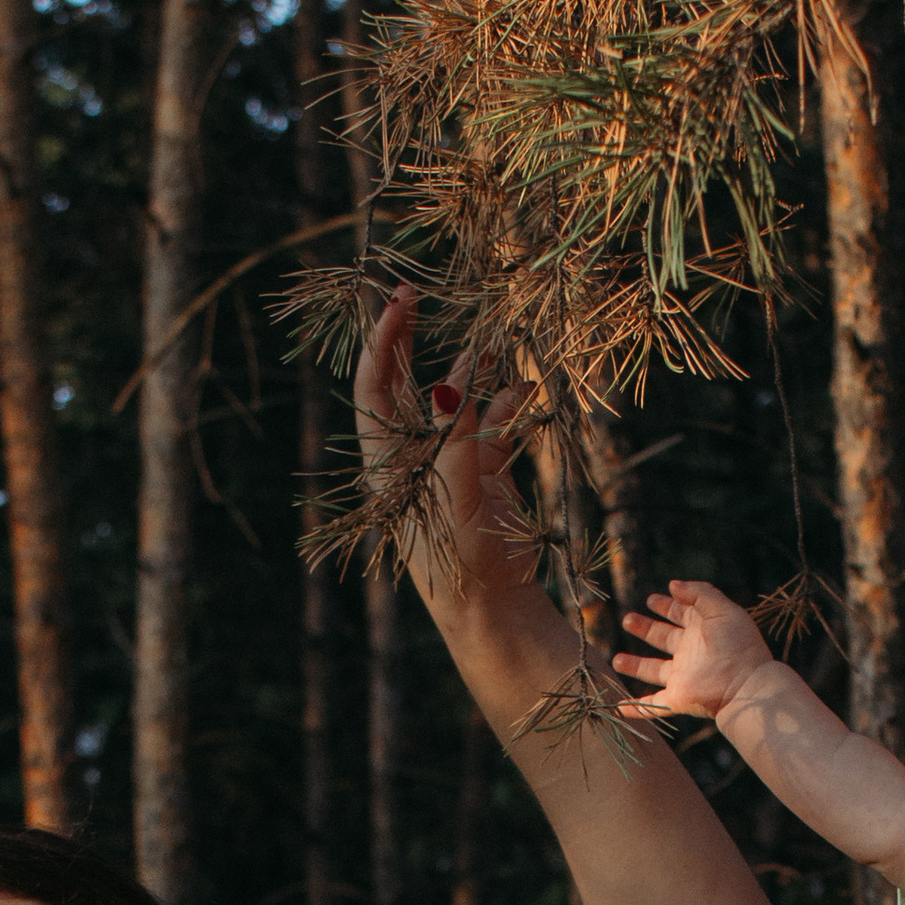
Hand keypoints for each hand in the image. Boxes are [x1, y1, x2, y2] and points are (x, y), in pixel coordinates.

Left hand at [355, 287, 531, 621]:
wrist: (492, 610)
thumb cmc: (457, 562)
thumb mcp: (451, 496)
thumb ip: (452, 440)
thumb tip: (451, 385)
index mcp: (389, 464)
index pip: (375, 391)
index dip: (381, 345)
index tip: (396, 305)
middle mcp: (415, 458)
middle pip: (405, 386)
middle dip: (410, 340)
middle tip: (415, 294)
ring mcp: (450, 464)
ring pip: (456, 401)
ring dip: (473, 369)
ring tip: (491, 334)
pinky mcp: (485, 476)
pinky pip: (495, 427)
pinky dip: (510, 405)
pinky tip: (529, 387)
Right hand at [613, 579, 779, 725]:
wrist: (746, 684)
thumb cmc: (738, 644)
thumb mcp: (722, 609)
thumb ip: (699, 593)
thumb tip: (672, 585)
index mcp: (702, 629)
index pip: (680, 614)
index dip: (666, 606)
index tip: (652, 599)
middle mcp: (690, 651)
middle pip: (662, 638)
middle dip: (645, 629)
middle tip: (628, 619)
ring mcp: (682, 675)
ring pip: (653, 670)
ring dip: (635, 665)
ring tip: (616, 660)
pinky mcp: (677, 697)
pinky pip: (652, 705)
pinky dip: (636, 708)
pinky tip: (619, 707)